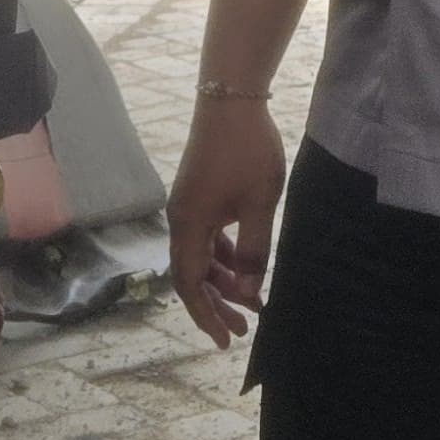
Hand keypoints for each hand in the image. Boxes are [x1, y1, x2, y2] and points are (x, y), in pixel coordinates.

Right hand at [166, 98, 286, 348]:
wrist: (230, 100)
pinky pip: (206, 237)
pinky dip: (223, 256)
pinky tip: (245, 264)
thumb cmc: (247, 150)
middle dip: (216, 303)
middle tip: (244, 328)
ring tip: (252, 299)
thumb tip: (252, 289)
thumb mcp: (259, 205)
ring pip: (200, 256)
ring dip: (222, 280)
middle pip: (192, 274)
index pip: (189, 284)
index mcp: (189, 225)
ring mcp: (188, 206)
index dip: (206, 315)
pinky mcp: (198, 195)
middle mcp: (180, 219)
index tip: (226, 339)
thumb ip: (254, 249)